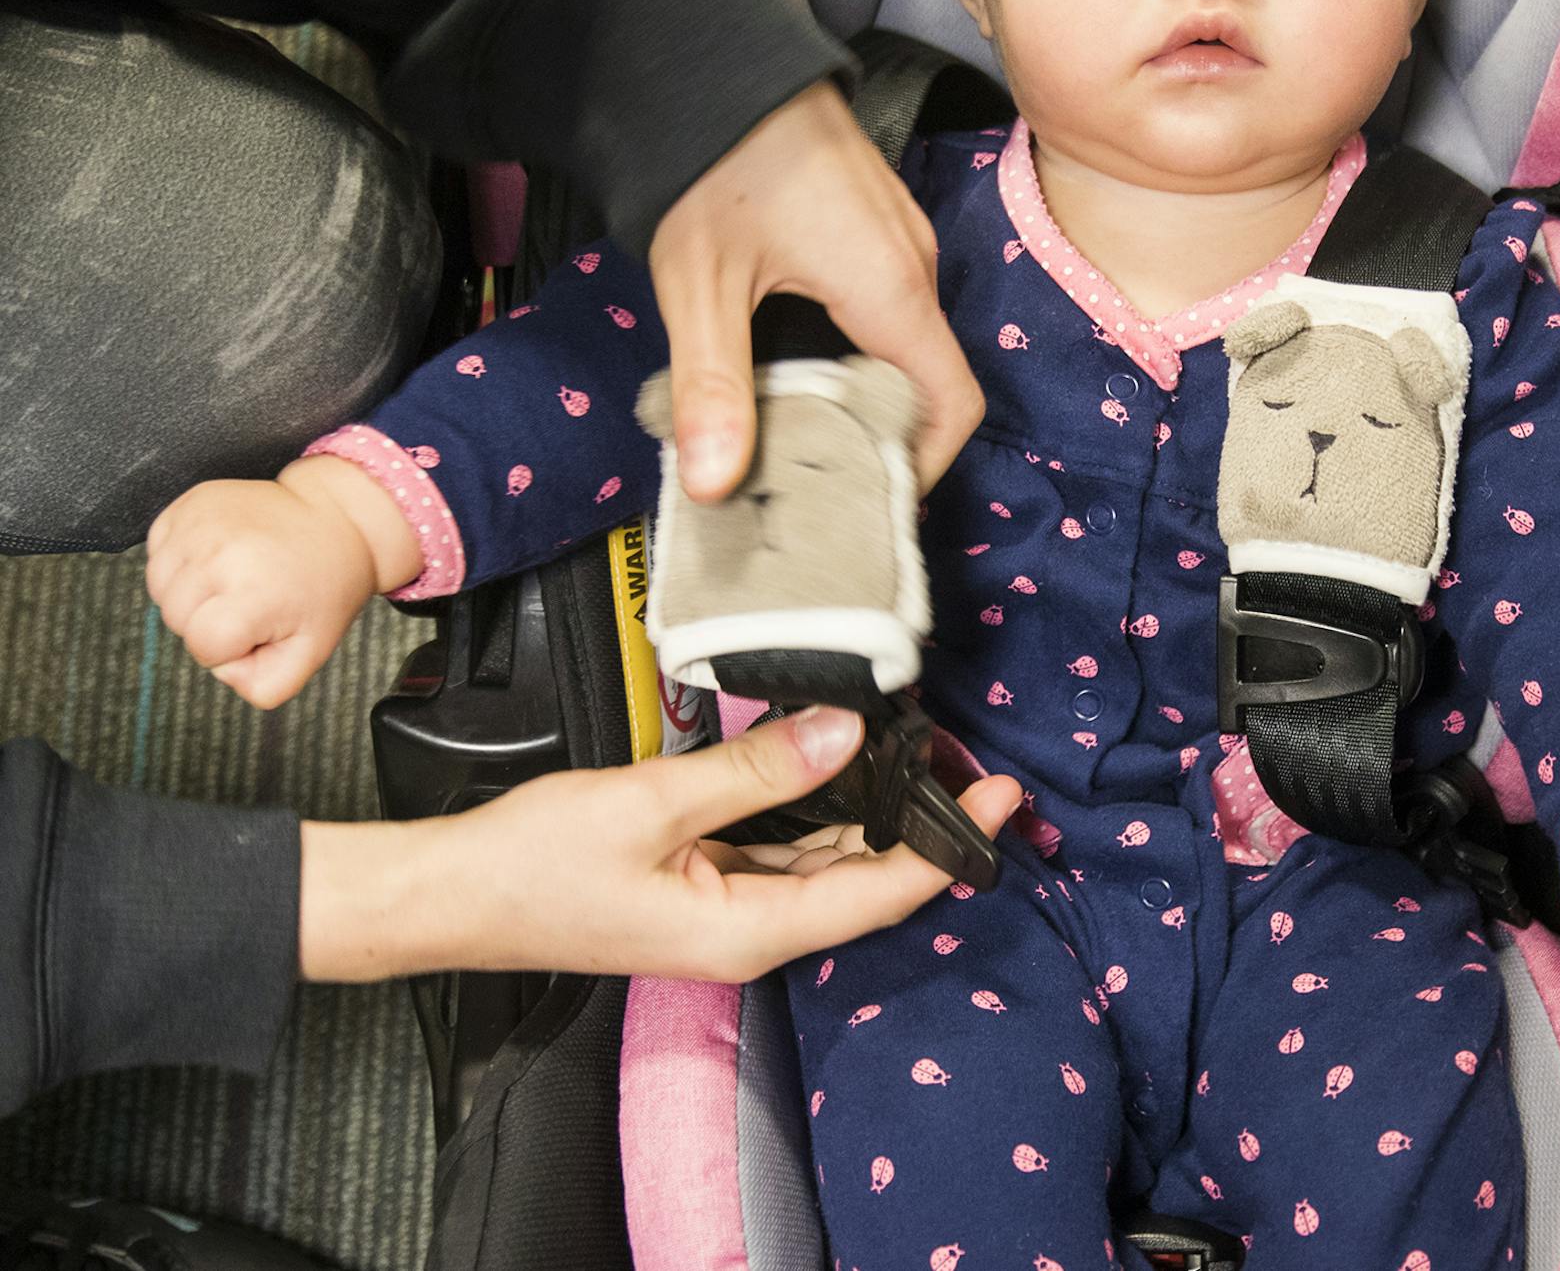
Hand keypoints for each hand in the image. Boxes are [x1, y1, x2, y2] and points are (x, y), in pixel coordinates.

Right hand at [145, 456, 416, 708]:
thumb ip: (264, 686)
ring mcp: (204, 522)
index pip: (202, 645)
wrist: (337, 520)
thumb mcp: (311, 650)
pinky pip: (159, 547)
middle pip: (175, 616)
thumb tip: (222, 669)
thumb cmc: (322, 587)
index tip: (258, 625)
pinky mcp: (193, 501)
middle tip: (252, 598)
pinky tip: (219, 553)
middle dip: (207, 619)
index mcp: (254, 592)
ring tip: (236, 575)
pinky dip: (180, 557)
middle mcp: (222, 553)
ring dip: (190, 589)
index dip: (228, 647)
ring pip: (160, 584)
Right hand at [298, 706, 1024, 982]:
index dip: (946, 845)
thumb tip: (843, 734)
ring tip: (919, 749)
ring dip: (871, 811)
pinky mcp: (705, 884)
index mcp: (748, 932)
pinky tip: (839, 762)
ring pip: (828, 862)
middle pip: (864, 880)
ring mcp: (727, 910)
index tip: (999, 797)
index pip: (879, 893)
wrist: (453, 894)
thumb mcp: (652, 803)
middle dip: (920, 821)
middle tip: (968, 756)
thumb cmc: (535, 865)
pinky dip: (820, 809)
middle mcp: (750, 932)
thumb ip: (755, 770)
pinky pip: (785, 848)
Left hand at [647, 80, 983, 501]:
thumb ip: (713, 386)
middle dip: (877, 435)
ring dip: (859, 386)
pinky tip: (788, 352)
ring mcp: (900, 234)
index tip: (872, 498)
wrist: (710, 51)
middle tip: (808, 474)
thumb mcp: (699, 282)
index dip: (924, 464)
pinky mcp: (874, 218)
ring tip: (789, 421)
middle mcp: (914, 261)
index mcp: (892, 286)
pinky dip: (853, 341)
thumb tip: (713, 485)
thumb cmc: (711, 156)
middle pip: (925, 379)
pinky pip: (887, 299)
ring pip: (904, 339)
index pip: (954, 404)